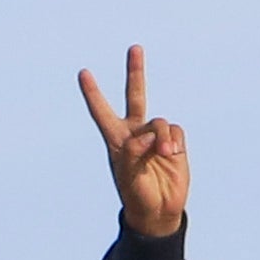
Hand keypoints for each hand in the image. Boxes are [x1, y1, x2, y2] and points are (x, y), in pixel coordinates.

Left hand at [78, 45, 186, 239]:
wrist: (159, 211)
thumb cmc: (138, 196)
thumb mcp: (130, 176)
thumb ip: (135, 151)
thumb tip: (151, 132)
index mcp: (117, 141)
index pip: (102, 113)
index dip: (93, 94)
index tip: (83, 73)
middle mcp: (135, 134)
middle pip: (135, 96)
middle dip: (135, 72)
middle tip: (134, 48)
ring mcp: (155, 136)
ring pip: (160, 122)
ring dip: (163, 138)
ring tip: (165, 156)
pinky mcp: (174, 142)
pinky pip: (176, 132)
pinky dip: (174, 142)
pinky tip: (172, 155)